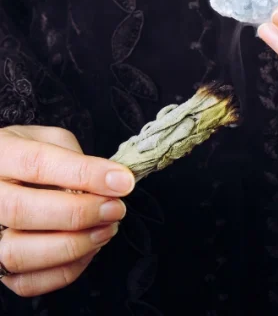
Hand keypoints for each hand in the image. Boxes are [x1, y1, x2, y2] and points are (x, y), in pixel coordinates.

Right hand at [0, 125, 133, 295]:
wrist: (6, 175)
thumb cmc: (32, 154)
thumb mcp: (51, 139)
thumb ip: (75, 158)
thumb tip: (107, 185)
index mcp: (0, 153)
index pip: (37, 163)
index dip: (84, 173)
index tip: (122, 181)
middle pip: (22, 211)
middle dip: (79, 213)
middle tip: (115, 208)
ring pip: (19, 252)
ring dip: (73, 246)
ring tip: (106, 229)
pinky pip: (27, 282)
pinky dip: (66, 270)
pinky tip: (90, 248)